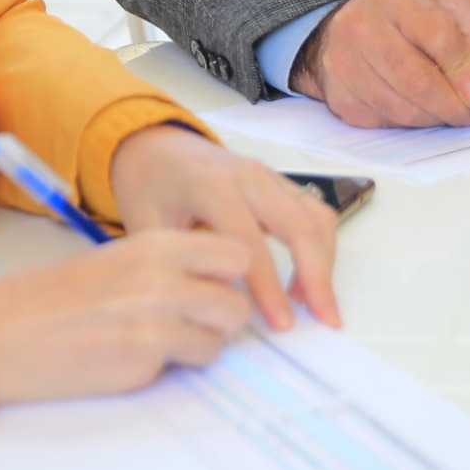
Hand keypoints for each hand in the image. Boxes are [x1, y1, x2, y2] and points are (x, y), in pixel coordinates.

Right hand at [0, 229, 251, 404]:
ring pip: (221, 338)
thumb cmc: (50, 300)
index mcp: (155, 245)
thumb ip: (167, 268)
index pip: (234, 253)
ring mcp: (156, 319)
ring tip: (162, 345)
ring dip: (201, 346)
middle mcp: (163, 276)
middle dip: (221, 318)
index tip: (216, 289)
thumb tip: (213, 286)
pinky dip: (173, 368)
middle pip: (238, 301)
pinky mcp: (143, 359)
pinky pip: (189, 365)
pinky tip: (135, 359)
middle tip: (193, 325)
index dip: (230, 277)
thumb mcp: (116, 262)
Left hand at [108, 123, 340, 328]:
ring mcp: (270, 175)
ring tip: (316, 305)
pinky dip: (320, 247)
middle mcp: (249, 175)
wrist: (155, 144)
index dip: (269, 287)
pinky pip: (315, 211)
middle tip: (325, 319)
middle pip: (299, 226)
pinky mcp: (281, 181)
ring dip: (325, 262)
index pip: (251, 243)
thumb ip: (175, 265)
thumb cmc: (147, 186)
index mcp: (211, 186)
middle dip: (317, 275)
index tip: (281, 325)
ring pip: (316, 216)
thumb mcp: (144, 226)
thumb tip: (207, 312)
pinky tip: (306, 281)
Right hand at [290, 0, 469, 129]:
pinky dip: (409, 123)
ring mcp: (343, 62)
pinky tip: (416, 108)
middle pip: (415, 78)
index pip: (437, 33)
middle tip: (468, 113)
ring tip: (446, 111)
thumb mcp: (450, 9)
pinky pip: (384, 122)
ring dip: (432, 117)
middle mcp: (361, 25)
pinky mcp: (338, 95)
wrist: (350, 29)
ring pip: (400, 107)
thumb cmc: (407, 19)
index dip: (463, 68)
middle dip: (450, 104)